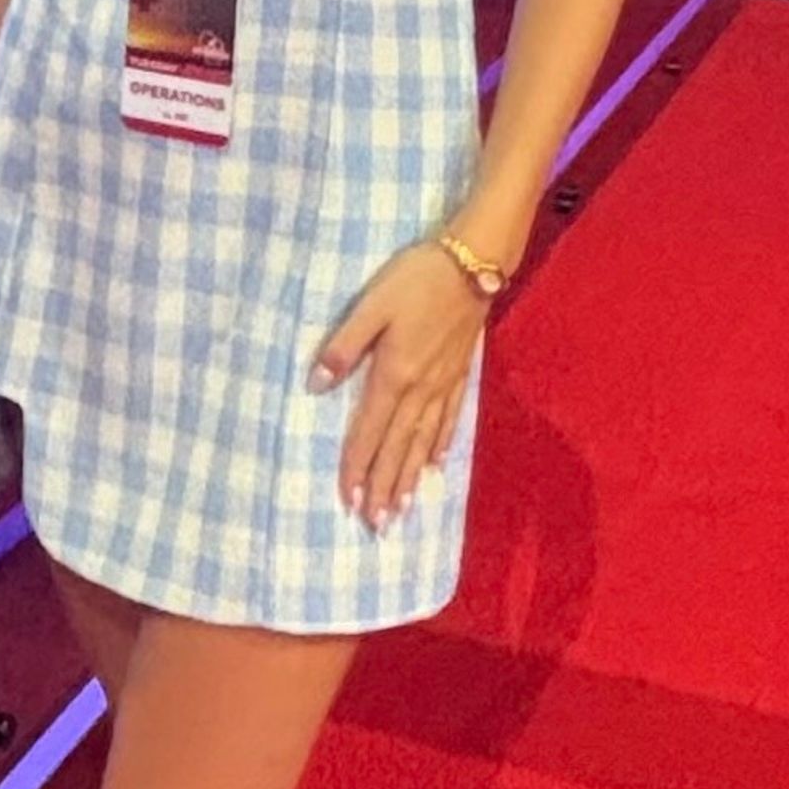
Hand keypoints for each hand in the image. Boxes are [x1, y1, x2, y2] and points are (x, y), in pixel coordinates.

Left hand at [310, 242, 484, 530]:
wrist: (473, 262)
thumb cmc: (416, 278)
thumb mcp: (371, 305)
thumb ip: (344, 346)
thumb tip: (315, 387)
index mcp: (394, 374)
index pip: (369, 432)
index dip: (357, 467)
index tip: (348, 501)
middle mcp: (420, 389)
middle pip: (397, 447)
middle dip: (384, 487)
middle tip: (375, 526)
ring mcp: (444, 385)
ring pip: (423, 442)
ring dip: (410, 478)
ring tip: (401, 510)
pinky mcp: (460, 374)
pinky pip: (449, 421)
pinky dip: (440, 446)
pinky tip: (435, 465)